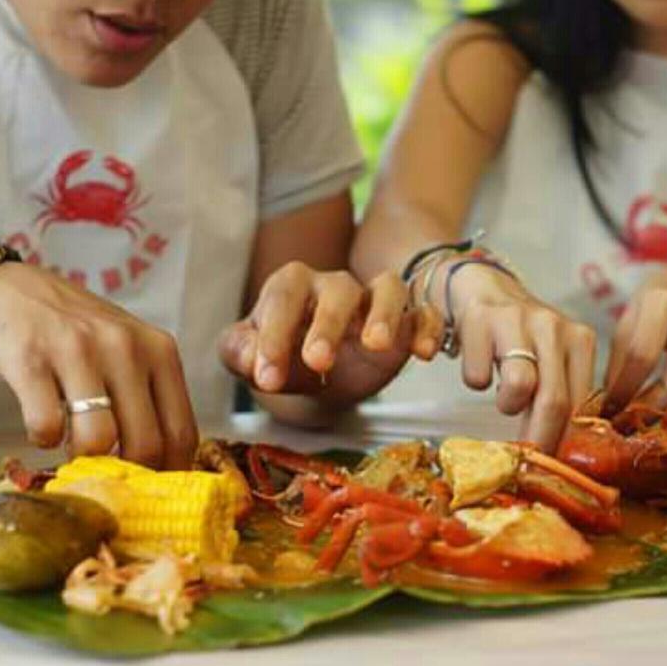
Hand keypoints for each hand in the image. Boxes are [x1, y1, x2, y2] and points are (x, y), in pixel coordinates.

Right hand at [0, 263, 196, 468]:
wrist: (12, 290)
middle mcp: (126, 347)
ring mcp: (78, 350)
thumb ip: (151, 401)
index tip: (155, 494)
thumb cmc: (81, 336)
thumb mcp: (131, 354)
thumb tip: (164, 474)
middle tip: (110, 481)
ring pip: (98, 440)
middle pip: (146, 443)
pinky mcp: (30, 358)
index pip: (182, 432)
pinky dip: (43, 439)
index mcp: (160, 351)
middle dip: (128, 476)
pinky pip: (46, 426)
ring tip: (75, 450)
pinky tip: (43, 426)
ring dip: (84, 460)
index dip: (171, 475)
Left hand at [219, 263, 424, 405]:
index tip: (266, 379)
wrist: (315, 376)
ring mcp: (374, 301)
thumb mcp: (248, 357)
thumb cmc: (282, 356)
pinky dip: (428, 328)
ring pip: (388, 288)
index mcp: (292, 285)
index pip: (283, 299)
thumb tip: (251, 357)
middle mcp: (335, 286)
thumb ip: (238, 352)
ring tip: (375, 345)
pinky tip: (423, 353)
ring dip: (384, 314)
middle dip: (327, 324)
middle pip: (339, 290)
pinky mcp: (405, 323)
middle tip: (316, 362)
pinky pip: (424, 315)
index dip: (273, 337)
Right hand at [431, 261, 596, 450]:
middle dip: (539, 439)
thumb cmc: (517, 332)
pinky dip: (476, 382)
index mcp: (579, 339)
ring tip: (504, 399)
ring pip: (520, 384)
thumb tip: (562, 448)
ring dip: (507, 404)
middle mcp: (553, 326)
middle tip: (526, 458)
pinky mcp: (480, 319)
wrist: (478, 282)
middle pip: (555, 400)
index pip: (582, 403)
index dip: (567, 439)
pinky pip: (478, 375)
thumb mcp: (549, 356)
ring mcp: (516, 320)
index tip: (555, 460)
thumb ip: (560, 392)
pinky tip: (480, 367)